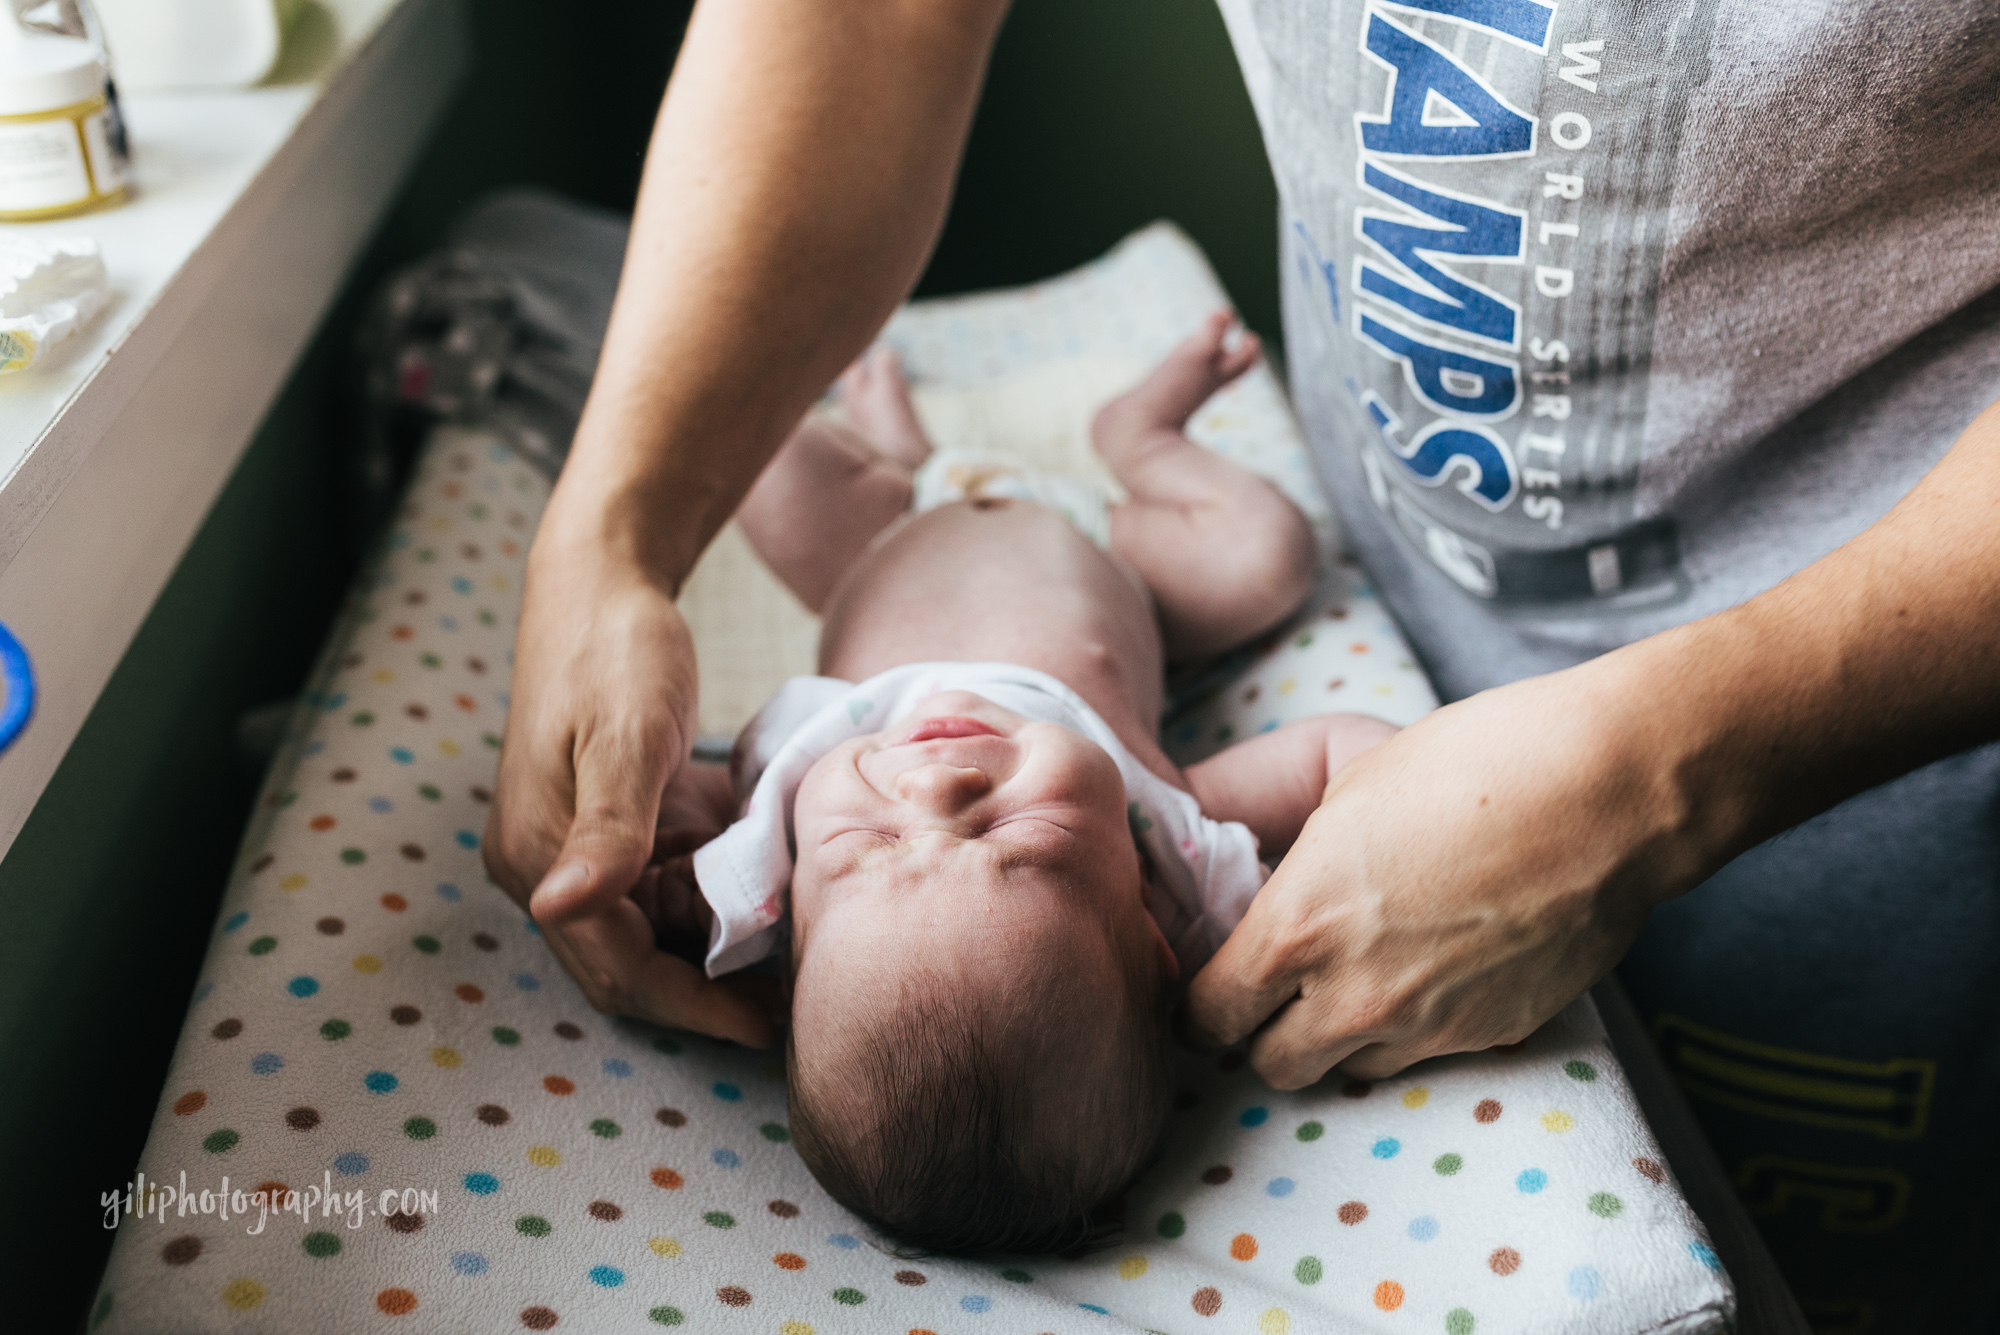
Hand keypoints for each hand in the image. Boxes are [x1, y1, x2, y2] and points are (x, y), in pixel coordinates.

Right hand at [483, 535, 777, 1045]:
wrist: (604, 582)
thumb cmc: (614, 650)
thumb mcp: (626, 737)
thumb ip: (607, 828)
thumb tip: (557, 908)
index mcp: (537, 858)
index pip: (617, 970)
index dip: (692, 1006)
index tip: (766, 1027)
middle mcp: (550, 867)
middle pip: (631, 966)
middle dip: (706, 994)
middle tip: (791, 1008)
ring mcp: (582, 848)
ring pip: (653, 934)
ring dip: (715, 953)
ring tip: (792, 962)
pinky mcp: (618, 825)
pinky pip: (667, 890)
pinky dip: (714, 904)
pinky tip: (769, 903)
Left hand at [1184, 660, 1704, 1086]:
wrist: (1606, 791)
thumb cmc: (1471, 763)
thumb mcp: (1346, 793)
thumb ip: (1299, 870)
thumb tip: (1281, 896)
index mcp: (1298, 927)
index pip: (1210, 1013)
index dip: (1200, 1004)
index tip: (1208, 990)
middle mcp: (1353, 995)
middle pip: (1269, 1066)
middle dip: (1261, 1035)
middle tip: (1276, 995)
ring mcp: (1428, 1026)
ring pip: (1348, 1069)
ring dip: (1339, 1037)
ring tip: (1362, 979)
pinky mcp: (1494, 1035)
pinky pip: (1427, 1054)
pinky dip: (1415, 1028)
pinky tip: (1437, 970)